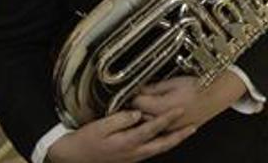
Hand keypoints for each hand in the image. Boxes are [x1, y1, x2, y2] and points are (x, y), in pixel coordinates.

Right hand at [47, 109, 193, 162]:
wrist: (74, 159)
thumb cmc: (85, 141)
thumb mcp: (100, 126)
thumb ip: (120, 119)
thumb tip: (137, 113)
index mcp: (127, 142)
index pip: (153, 128)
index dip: (168, 118)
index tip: (180, 109)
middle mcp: (134, 152)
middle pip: (163, 144)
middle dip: (180, 135)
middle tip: (193, 126)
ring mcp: (133, 157)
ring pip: (159, 149)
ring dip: (174, 140)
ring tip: (186, 131)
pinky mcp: (130, 158)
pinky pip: (152, 151)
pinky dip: (163, 144)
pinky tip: (167, 138)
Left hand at [132, 71, 246, 132]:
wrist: (217, 96)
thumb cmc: (199, 86)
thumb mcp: (173, 82)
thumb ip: (153, 87)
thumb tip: (139, 88)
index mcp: (161, 107)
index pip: (136, 103)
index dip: (132, 94)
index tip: (132, 89)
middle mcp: (165, 122)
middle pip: (140, 116)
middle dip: (136, 106)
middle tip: (135, 95)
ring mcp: (171, 129)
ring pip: (149, 124)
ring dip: (145, 115)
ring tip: (146, 104)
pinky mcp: (177, 131)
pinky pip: (160, 129)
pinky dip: (156, 122)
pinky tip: (158, 114)